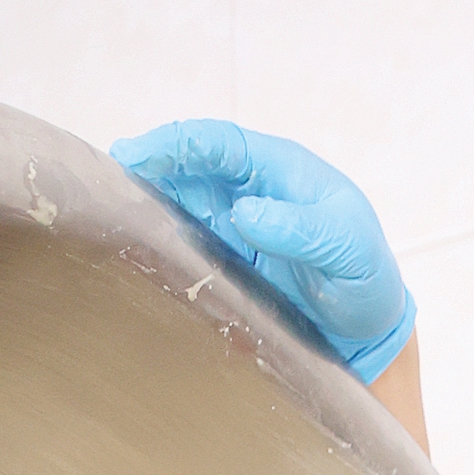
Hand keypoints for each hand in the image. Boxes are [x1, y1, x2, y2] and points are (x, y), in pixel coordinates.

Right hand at [111, 120, 415, 381]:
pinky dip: (160, 244)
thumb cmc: (366, 279)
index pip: (220, 144)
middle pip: (188, 169)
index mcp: (279, 170)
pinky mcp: (227, 261)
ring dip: (146, 207)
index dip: (178, 145)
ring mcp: (234, 226)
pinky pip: (186, 245)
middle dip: (147, 169)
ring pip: (179, 205)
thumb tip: (245, 212)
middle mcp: (250, 190)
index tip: (138, 155)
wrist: (369, 330)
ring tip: (107, 215)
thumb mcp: (345, 249)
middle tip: (105, 182)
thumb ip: (300, 230)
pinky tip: (134, 251)